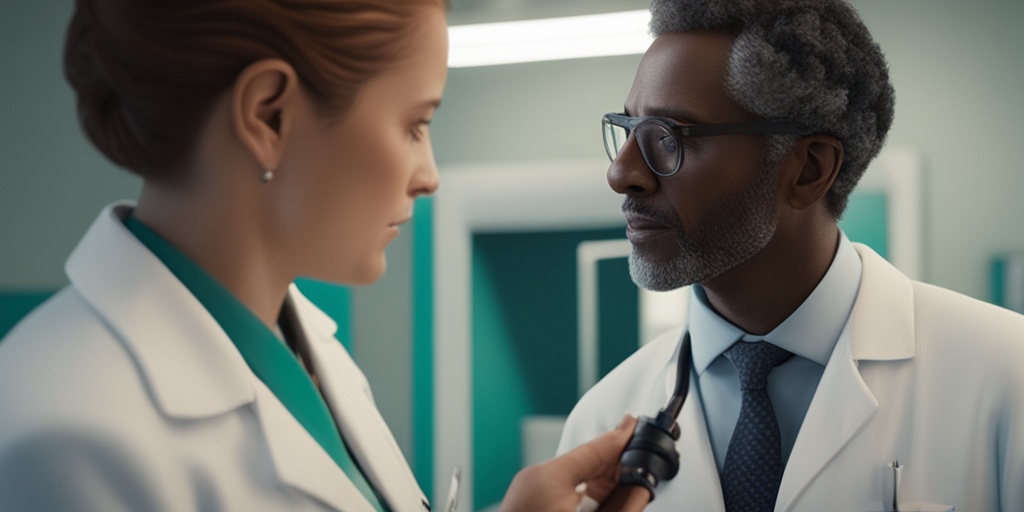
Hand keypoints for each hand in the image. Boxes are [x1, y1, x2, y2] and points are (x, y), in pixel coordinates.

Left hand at [498, 415, 647, 511]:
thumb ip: (622, 505)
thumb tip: (639, 490)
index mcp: (551, 478)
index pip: (597, 448)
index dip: (621, 437)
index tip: (636, 425)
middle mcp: (535, 479)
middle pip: (586, 462)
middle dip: (613, 467)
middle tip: (639, 471)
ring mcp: (527, 492)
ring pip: (574, 478)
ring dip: (599, 485)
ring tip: (622, 493)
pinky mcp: (525, 505)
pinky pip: (560, 491)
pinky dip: (581, 496)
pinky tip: (597, 506)